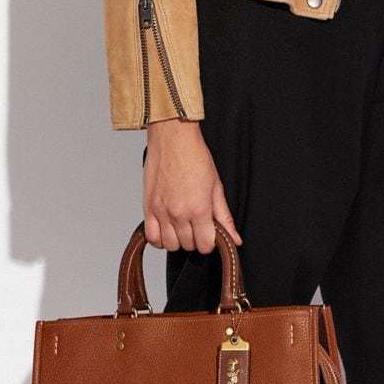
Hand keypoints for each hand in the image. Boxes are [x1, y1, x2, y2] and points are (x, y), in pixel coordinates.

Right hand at [143, 119, 241, 253]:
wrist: (173, 137)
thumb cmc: (195, 157)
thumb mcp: (216, 188)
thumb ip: (225, 217)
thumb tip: (235, 239)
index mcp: (199, 209)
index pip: (205, 245)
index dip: (209, 242)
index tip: (209, 233)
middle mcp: (179, 213)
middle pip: (188, 246)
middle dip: (195, 240)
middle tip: (196, 226)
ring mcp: (162, 211)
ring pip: (170, 245)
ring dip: (178, 240)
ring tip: (182, 227)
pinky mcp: (148, 207)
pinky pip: (152, 237)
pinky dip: (159, 239)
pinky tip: (166, 229)